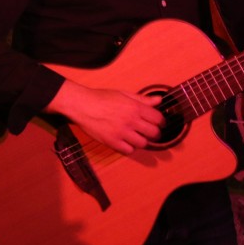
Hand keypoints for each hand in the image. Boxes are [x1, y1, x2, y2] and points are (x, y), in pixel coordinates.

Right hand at [48, 80, 164, 154]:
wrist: (82, 105)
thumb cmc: (101, 98)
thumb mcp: (123, 94)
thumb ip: (142, 99)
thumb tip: (159, 100)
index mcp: (135, 107)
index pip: (158, 118)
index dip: (161, 122)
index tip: (159, 124)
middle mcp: (131, 120)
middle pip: (153, 133)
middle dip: (155, 134)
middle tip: (150, 133)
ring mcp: (122, 133)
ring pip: (142, 144)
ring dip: (142, 141)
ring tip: (136, 137)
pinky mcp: (112, 142)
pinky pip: (128, 150)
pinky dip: (129, 148)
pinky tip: (125, 142)